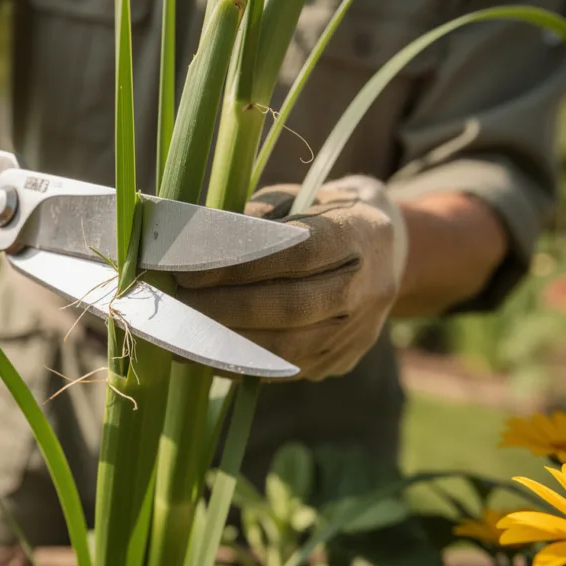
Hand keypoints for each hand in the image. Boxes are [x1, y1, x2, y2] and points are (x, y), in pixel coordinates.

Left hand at [174, 176, 408, 380]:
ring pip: (285, 347)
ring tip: (179, 335)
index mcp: (359, 234)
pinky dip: (239, 363)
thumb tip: (197, 244)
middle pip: (290, 306)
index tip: (188, 269)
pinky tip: (203, 353)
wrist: (389, 253)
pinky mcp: (338, 361)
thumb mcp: (298, 197)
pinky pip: (282, 368)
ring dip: (225, 344)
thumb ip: (255, 218)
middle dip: (224, 309)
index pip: (297, 254)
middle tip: (175, 305)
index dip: (240, 265)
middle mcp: (366, 289)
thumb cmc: (325, 213)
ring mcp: (355, 332)